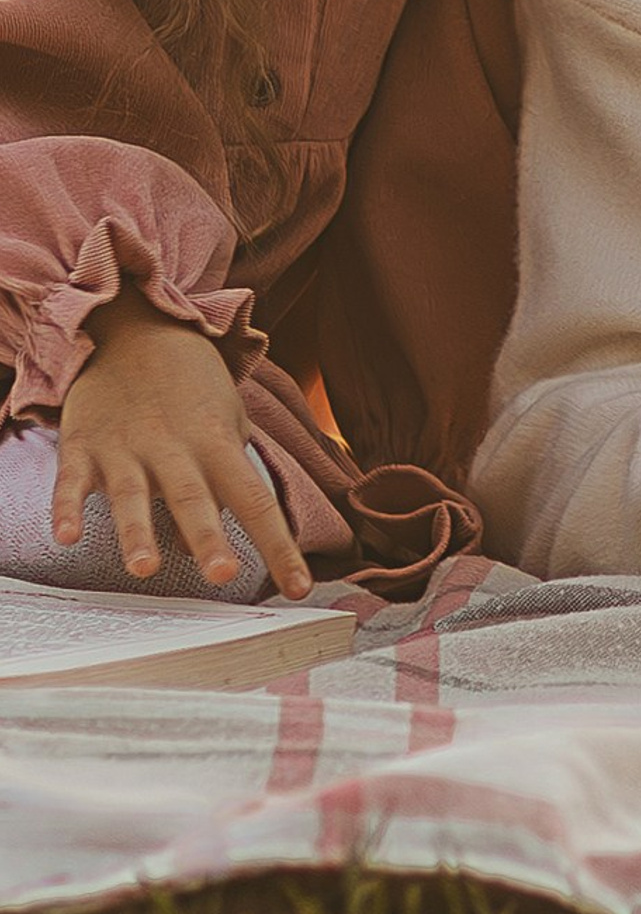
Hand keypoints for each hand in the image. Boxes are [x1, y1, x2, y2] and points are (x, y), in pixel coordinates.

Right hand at [51, 289, 309, 597]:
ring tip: (143, 568)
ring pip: (133, 493)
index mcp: (218, 443)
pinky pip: (72, 480)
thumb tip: (211, 537)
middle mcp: (175, 447)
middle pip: (195, 497)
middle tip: (224, 575)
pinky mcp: (84, 444)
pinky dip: (67, 507)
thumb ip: (227, 475)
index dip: (280, 545)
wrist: (134, 326)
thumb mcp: (225, 418)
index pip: (256, 500)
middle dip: (208, 537)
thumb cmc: (189, 384)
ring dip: (137, 531)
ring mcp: (126, 446)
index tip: (302, 588)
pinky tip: (66, 536)